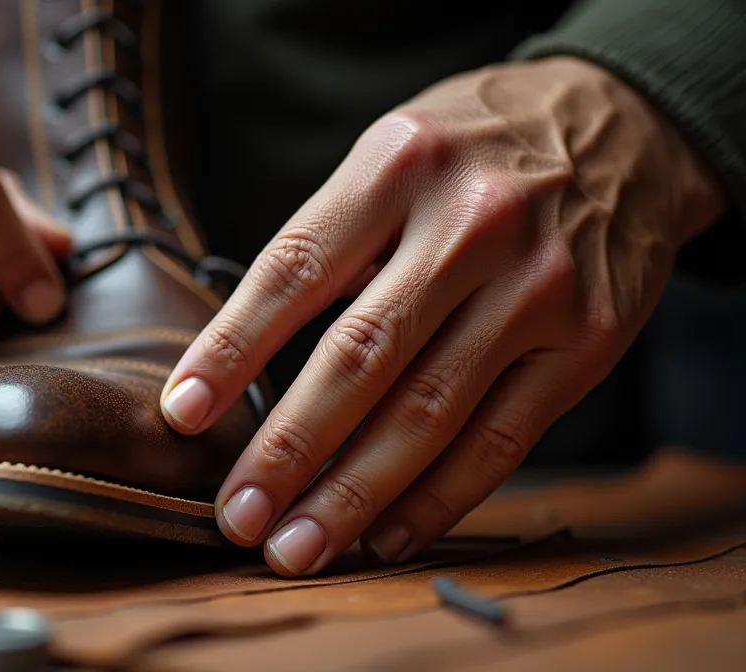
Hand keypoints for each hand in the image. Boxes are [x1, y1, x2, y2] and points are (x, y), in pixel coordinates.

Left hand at [159, 56, 725, 575]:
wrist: (625, 127)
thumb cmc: (475, 149)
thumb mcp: (393, 152)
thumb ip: (329, 240)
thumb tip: (239, 361)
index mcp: (399, 165)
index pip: (293, 271)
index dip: (230, 351)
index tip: (180, 415)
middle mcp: (472, 223)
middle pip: (360, 356)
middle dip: (289, 449)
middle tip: (237, 515)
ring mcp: (537, 288)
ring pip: (429, 413)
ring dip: (354, 494)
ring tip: (296, 548)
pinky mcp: (587, 343)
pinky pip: (500, 439)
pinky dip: (438, 499)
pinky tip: (385, 537)